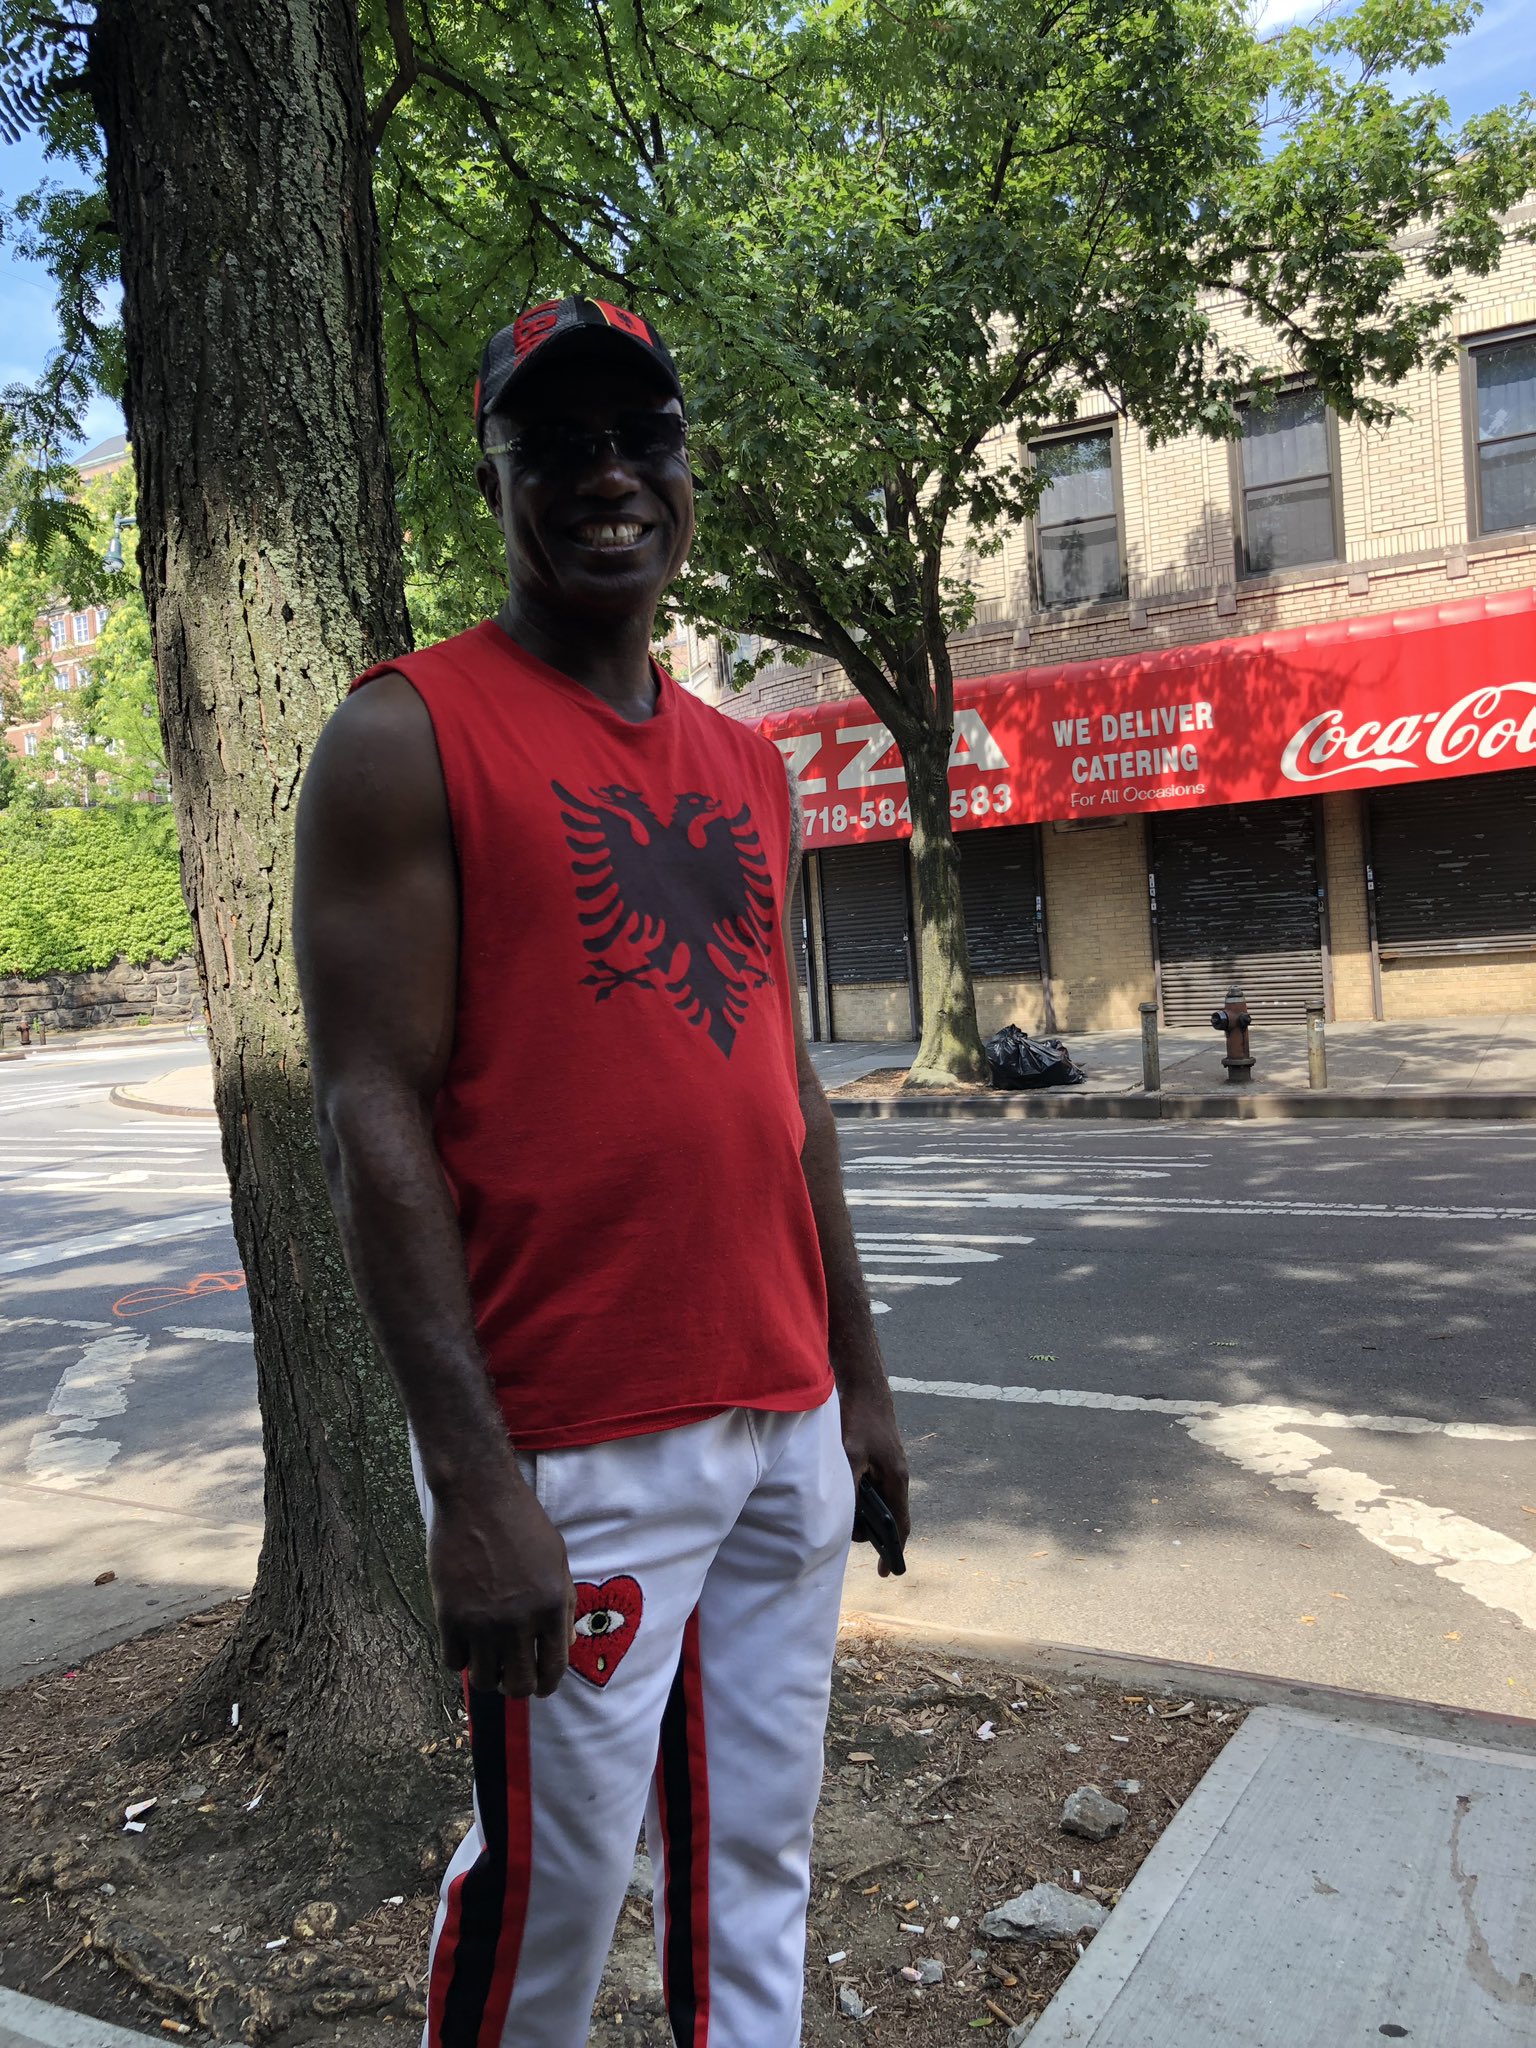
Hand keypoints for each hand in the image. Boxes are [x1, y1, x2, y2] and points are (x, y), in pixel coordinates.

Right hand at [429, 1471, 575, 1697]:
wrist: (478, 1496)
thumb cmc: (523, 1522)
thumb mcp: (557, 1559)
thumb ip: (564, 1603)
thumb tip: (565, 1642)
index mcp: (552, 1607)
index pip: (554, 1669)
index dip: (547, 1684)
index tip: (540, 1684)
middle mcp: (519, 1622)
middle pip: (518, 1685)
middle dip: (516, 1685)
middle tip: (510, 1672)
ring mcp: (483, 1622)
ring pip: (483, 1681)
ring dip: (487, 1674)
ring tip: (486, 1658)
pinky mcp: (450, 1616)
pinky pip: (453, 1662)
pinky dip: (460, 1657)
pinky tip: (464, 1641)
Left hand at [839, 1376, 910, 1577]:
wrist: (866, 1384)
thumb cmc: (860, 1418)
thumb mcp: (850, 1454)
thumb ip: (851, 1486)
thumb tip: (847, 1517)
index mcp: (896, 1479)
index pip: (900, 1525)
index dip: (892, 1550)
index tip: (884, 1572)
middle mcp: (897, 1475)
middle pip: (889, 1516)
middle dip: (872, 1532)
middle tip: (848, 1535)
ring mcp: (890, 1466)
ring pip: (879, 1501)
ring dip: (864, 1512)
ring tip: (843, 1513)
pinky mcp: (880, 1456)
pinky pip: (873, 1486)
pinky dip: (861, 1496)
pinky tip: (843, 1492)